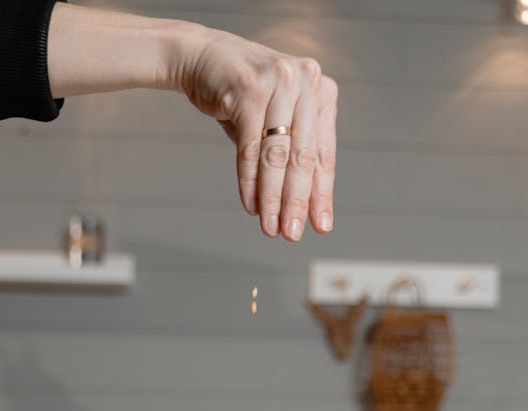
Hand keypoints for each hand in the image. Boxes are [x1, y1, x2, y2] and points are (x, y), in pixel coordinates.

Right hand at [180, 28, 337, 240]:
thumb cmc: (245, 96)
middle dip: (297, 203)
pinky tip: (251, 207)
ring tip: (271, 228)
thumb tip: (307, 212)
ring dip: (273, 199)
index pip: (323, 154)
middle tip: (292, 234)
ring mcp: (278, 83)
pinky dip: (249, 182)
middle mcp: (305, 82)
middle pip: (302, 157)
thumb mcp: (278, 123)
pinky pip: (250, 149)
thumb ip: (295, 158)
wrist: (203, 57)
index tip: (321, 226)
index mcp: (321, 91)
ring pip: (276, 156)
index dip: (322, 194)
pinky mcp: (249, 90)